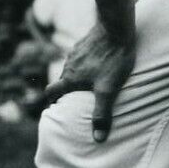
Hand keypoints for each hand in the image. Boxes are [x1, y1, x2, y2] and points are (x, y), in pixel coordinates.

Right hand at [39, 20, 136, 141]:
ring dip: (78, 74)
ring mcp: (76, 51)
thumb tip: (98, 139)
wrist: (116, 28)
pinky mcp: (86, 41)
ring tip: (92, 81)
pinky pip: (82, 55)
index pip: (52, 91)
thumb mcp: (109, 90)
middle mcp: (69, 64)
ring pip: (72, 67)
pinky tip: (100, 62)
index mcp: (70, 78)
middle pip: (62, 79)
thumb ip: (102, 114)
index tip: (58, 106)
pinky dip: (87, 62)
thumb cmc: (113, 60)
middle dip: (67, 89)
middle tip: (78, 97)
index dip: (53, 100)